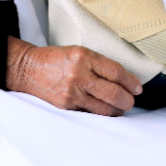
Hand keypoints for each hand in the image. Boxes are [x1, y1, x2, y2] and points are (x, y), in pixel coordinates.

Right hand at [5, 38, 141, 115]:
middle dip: (127, 100)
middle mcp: (79, 75)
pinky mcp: (67, 106)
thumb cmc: (54, 59)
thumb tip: (121, 79)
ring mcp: (72, 93)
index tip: (137, 87)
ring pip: (104, 108)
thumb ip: (98, 63)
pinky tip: (105, 111)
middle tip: (131, 100)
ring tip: (121, 107)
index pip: (115, 71)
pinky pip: (90, 113)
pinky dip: (101, 113)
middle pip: (113, 93)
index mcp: (84, 57)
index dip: (130, 81)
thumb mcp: (78, 52)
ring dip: (117, 110)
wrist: (28, 69)